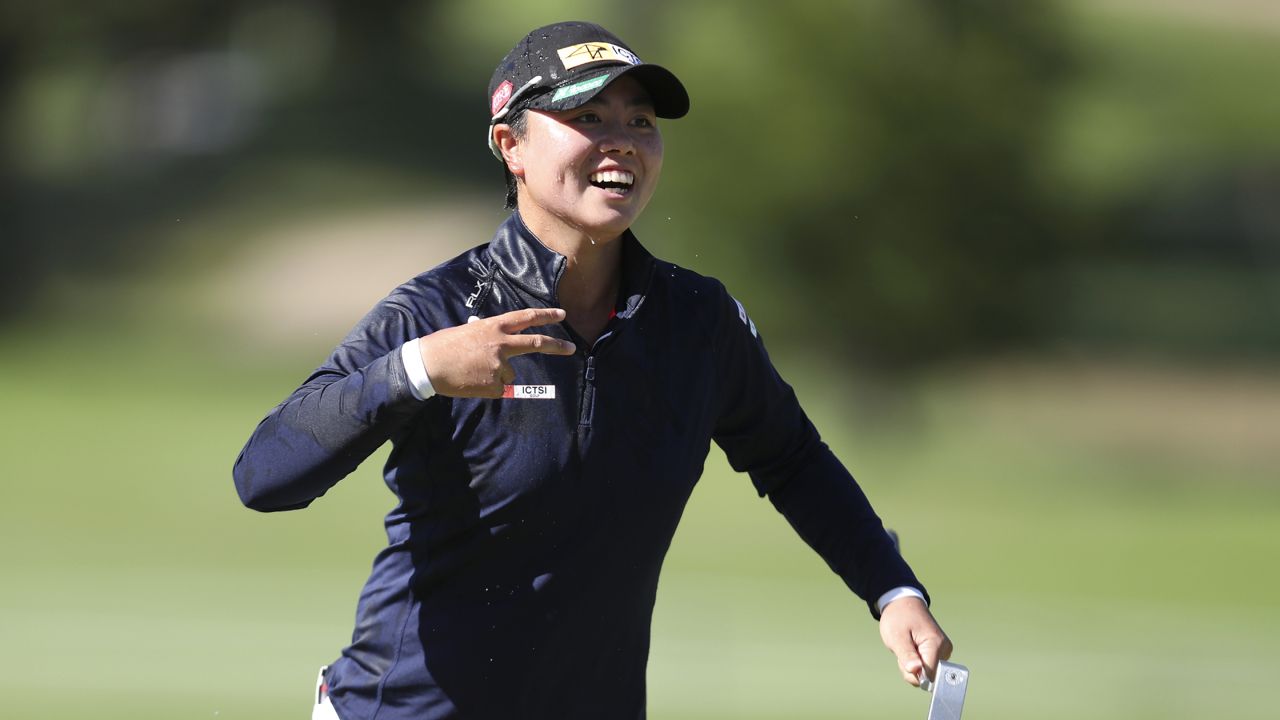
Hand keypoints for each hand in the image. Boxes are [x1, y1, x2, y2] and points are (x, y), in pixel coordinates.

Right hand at [418, 308, 575, 398]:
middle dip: (556, 346)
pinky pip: (499, 388)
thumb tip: (500, 341)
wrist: (428, 365)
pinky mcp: (495, 384)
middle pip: (534, 344)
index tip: (561, 315)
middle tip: (571, 348)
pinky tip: (472, 381)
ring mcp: (499, 365)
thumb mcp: (468, 331)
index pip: (525, 318)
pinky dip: (488, 387)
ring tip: (473, 370)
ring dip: (496, 374)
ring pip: (509, 372)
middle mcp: (501, 343)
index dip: (545, 316)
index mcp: (493, 326)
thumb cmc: (444, 345)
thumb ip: (488, 334)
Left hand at [879, 596, 952, 687]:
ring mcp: (944, 651)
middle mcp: (945, 649)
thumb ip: (907, 655)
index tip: (903, 659)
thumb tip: (916, 671)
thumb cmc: (898, 618)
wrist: (903, 604)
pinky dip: (916, 662)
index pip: (929, 675)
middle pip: (928, 676)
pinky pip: (927, 667)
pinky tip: (912, 648)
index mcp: (936, 644)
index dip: (912, 673)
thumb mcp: (896, 637)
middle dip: (912, 669)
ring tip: (907, 646)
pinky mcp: (941, 652)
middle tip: (903, 649)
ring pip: (926, 673)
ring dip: (913, 665)